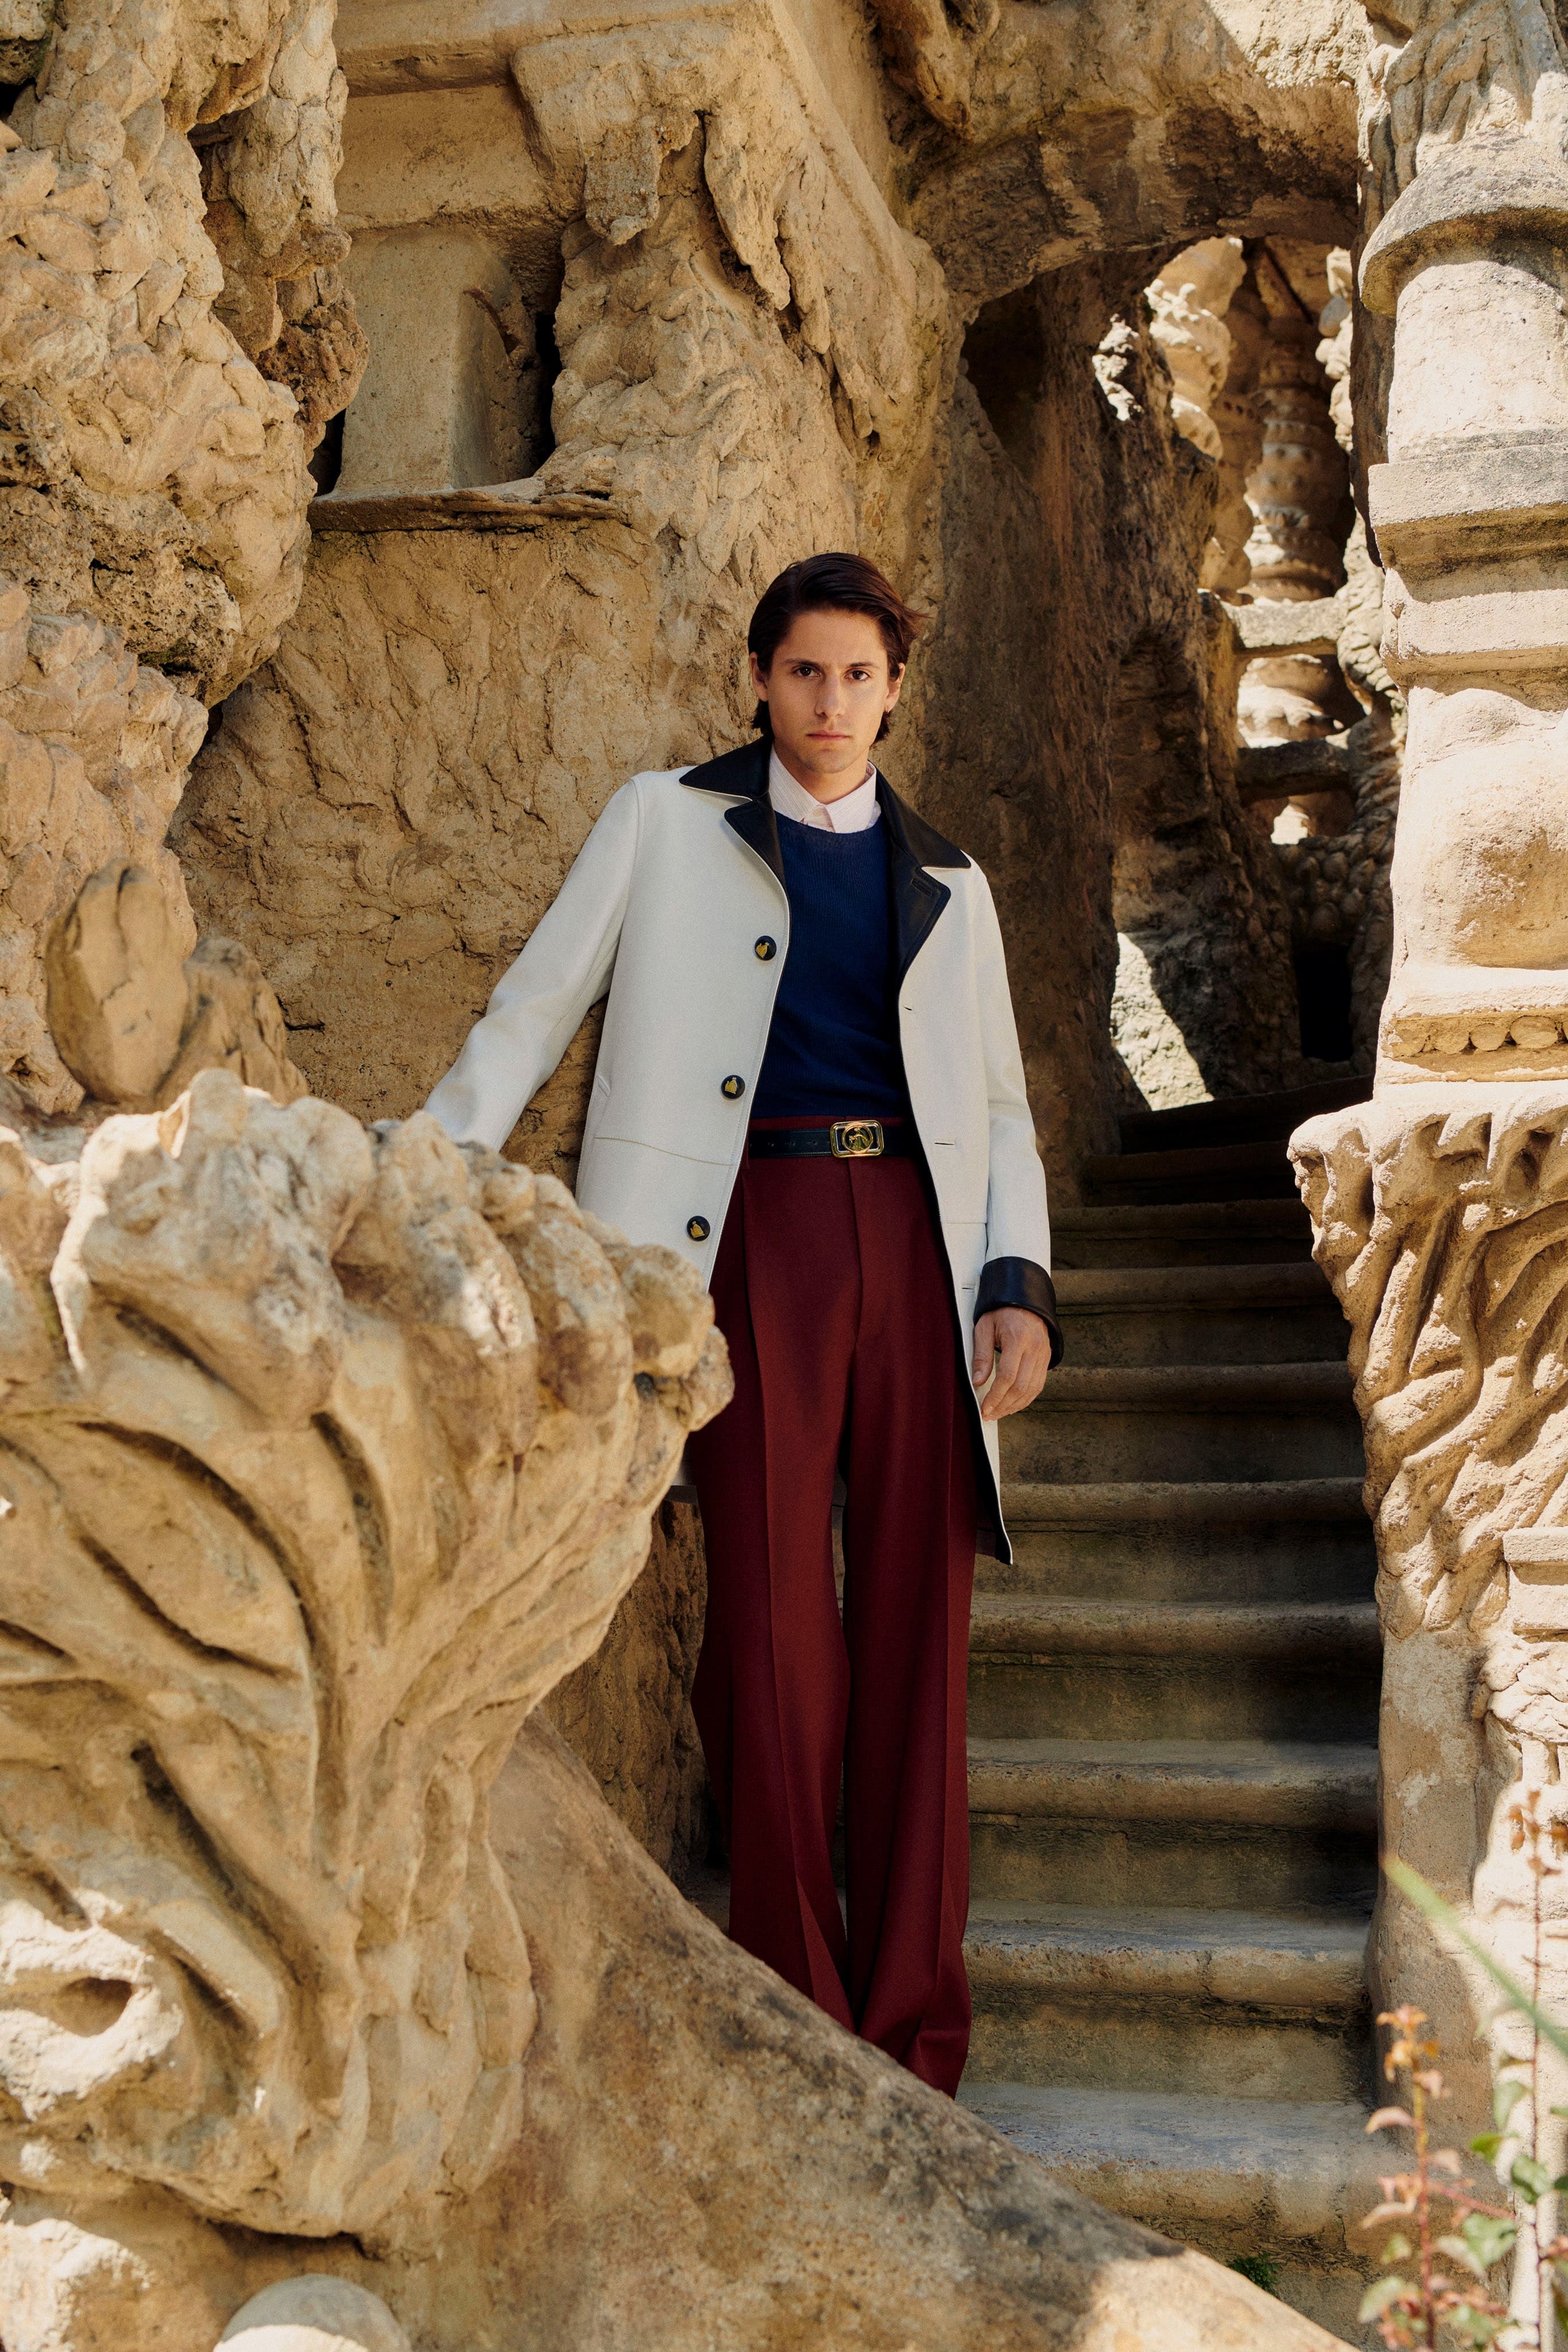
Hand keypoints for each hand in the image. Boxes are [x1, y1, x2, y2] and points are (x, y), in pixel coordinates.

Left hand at [971, 1307, 1051, 1421]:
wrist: (1024, 1299)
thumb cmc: (1002, 1312)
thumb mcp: (984, 1327)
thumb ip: (981, 1355)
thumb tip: (978, 1381)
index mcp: (1018, 1338)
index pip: (1008, 1376)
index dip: (996, 1396)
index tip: (985, 1407)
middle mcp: (1034, 1348)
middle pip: (1021, 1386)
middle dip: (1004, 1405)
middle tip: (989, 1414)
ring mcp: (1043, 1354)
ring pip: (1032, 1389)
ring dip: (1014, 1405)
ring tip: (999, 1413)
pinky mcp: (1046, 1359)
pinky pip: (1038, 1385)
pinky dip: (1025, 1398)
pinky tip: (1013, 1404)